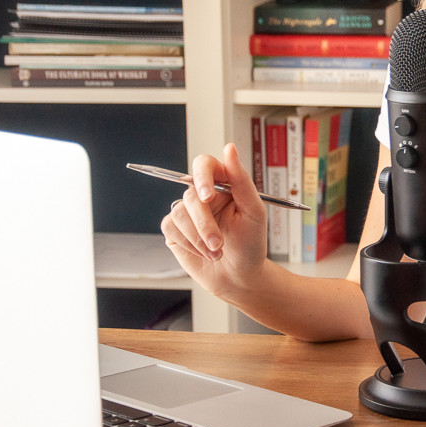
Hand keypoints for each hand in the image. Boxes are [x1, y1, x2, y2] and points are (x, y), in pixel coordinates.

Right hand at [159, 143, 268, 295]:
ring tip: (216, 251)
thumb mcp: (254, 212)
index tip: (207, 196)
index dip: (202, 177)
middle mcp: (203, 196)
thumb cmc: (250, 244)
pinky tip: (203, 252)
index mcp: (223, 184)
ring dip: (198, 237)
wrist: (239, 277)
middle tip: (218, 242)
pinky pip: (171, 228)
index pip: (204, 165)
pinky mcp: (175, 229)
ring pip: (179, 213)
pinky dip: (188, 243)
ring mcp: (187, 212)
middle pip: (191, 195)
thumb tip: (229, 149)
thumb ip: (241, 180)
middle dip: (204, 223)